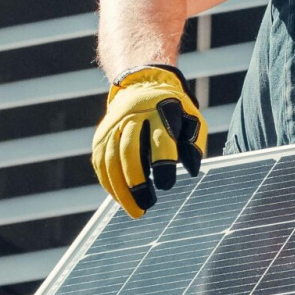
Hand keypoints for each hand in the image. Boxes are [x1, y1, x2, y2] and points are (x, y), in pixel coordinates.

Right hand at [91, 64, 207, 217]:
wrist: (142, 84)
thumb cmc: (173, 109)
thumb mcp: (192, 118)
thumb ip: (194, 143)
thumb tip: (192, 170)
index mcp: (159, 111)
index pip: (159, 139)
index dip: (163, 163)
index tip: (167, 186)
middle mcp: (132, 116)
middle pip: (129, 150)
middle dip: (136, 181)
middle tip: (147, 205)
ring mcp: (112, 125)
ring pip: (110, 159)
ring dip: (120, 189)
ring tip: (134, 210)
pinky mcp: (100, 135)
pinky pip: (100, 163)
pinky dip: (108, 183)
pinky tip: (120, 199)